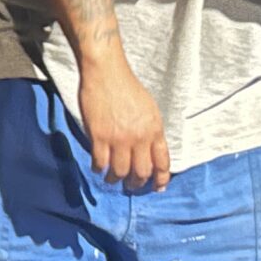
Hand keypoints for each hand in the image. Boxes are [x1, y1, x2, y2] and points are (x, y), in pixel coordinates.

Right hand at [77, 57, 169, 190]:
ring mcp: (119, 138)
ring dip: (116, 179)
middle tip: (131, 186)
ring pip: (120, 172)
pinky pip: (100, 163)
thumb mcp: (149, 109)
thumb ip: (150, 131)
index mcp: (155, 129)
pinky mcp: (100, 137)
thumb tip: (149, 152)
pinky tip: (98, 168)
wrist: (106, 72)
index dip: (160, 179)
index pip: (162, 162)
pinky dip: (99, 169)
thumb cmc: (127, 87)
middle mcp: (140, 137)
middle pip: (141, 172)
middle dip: (137, 183)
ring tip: (112, 179)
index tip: (157, 187)